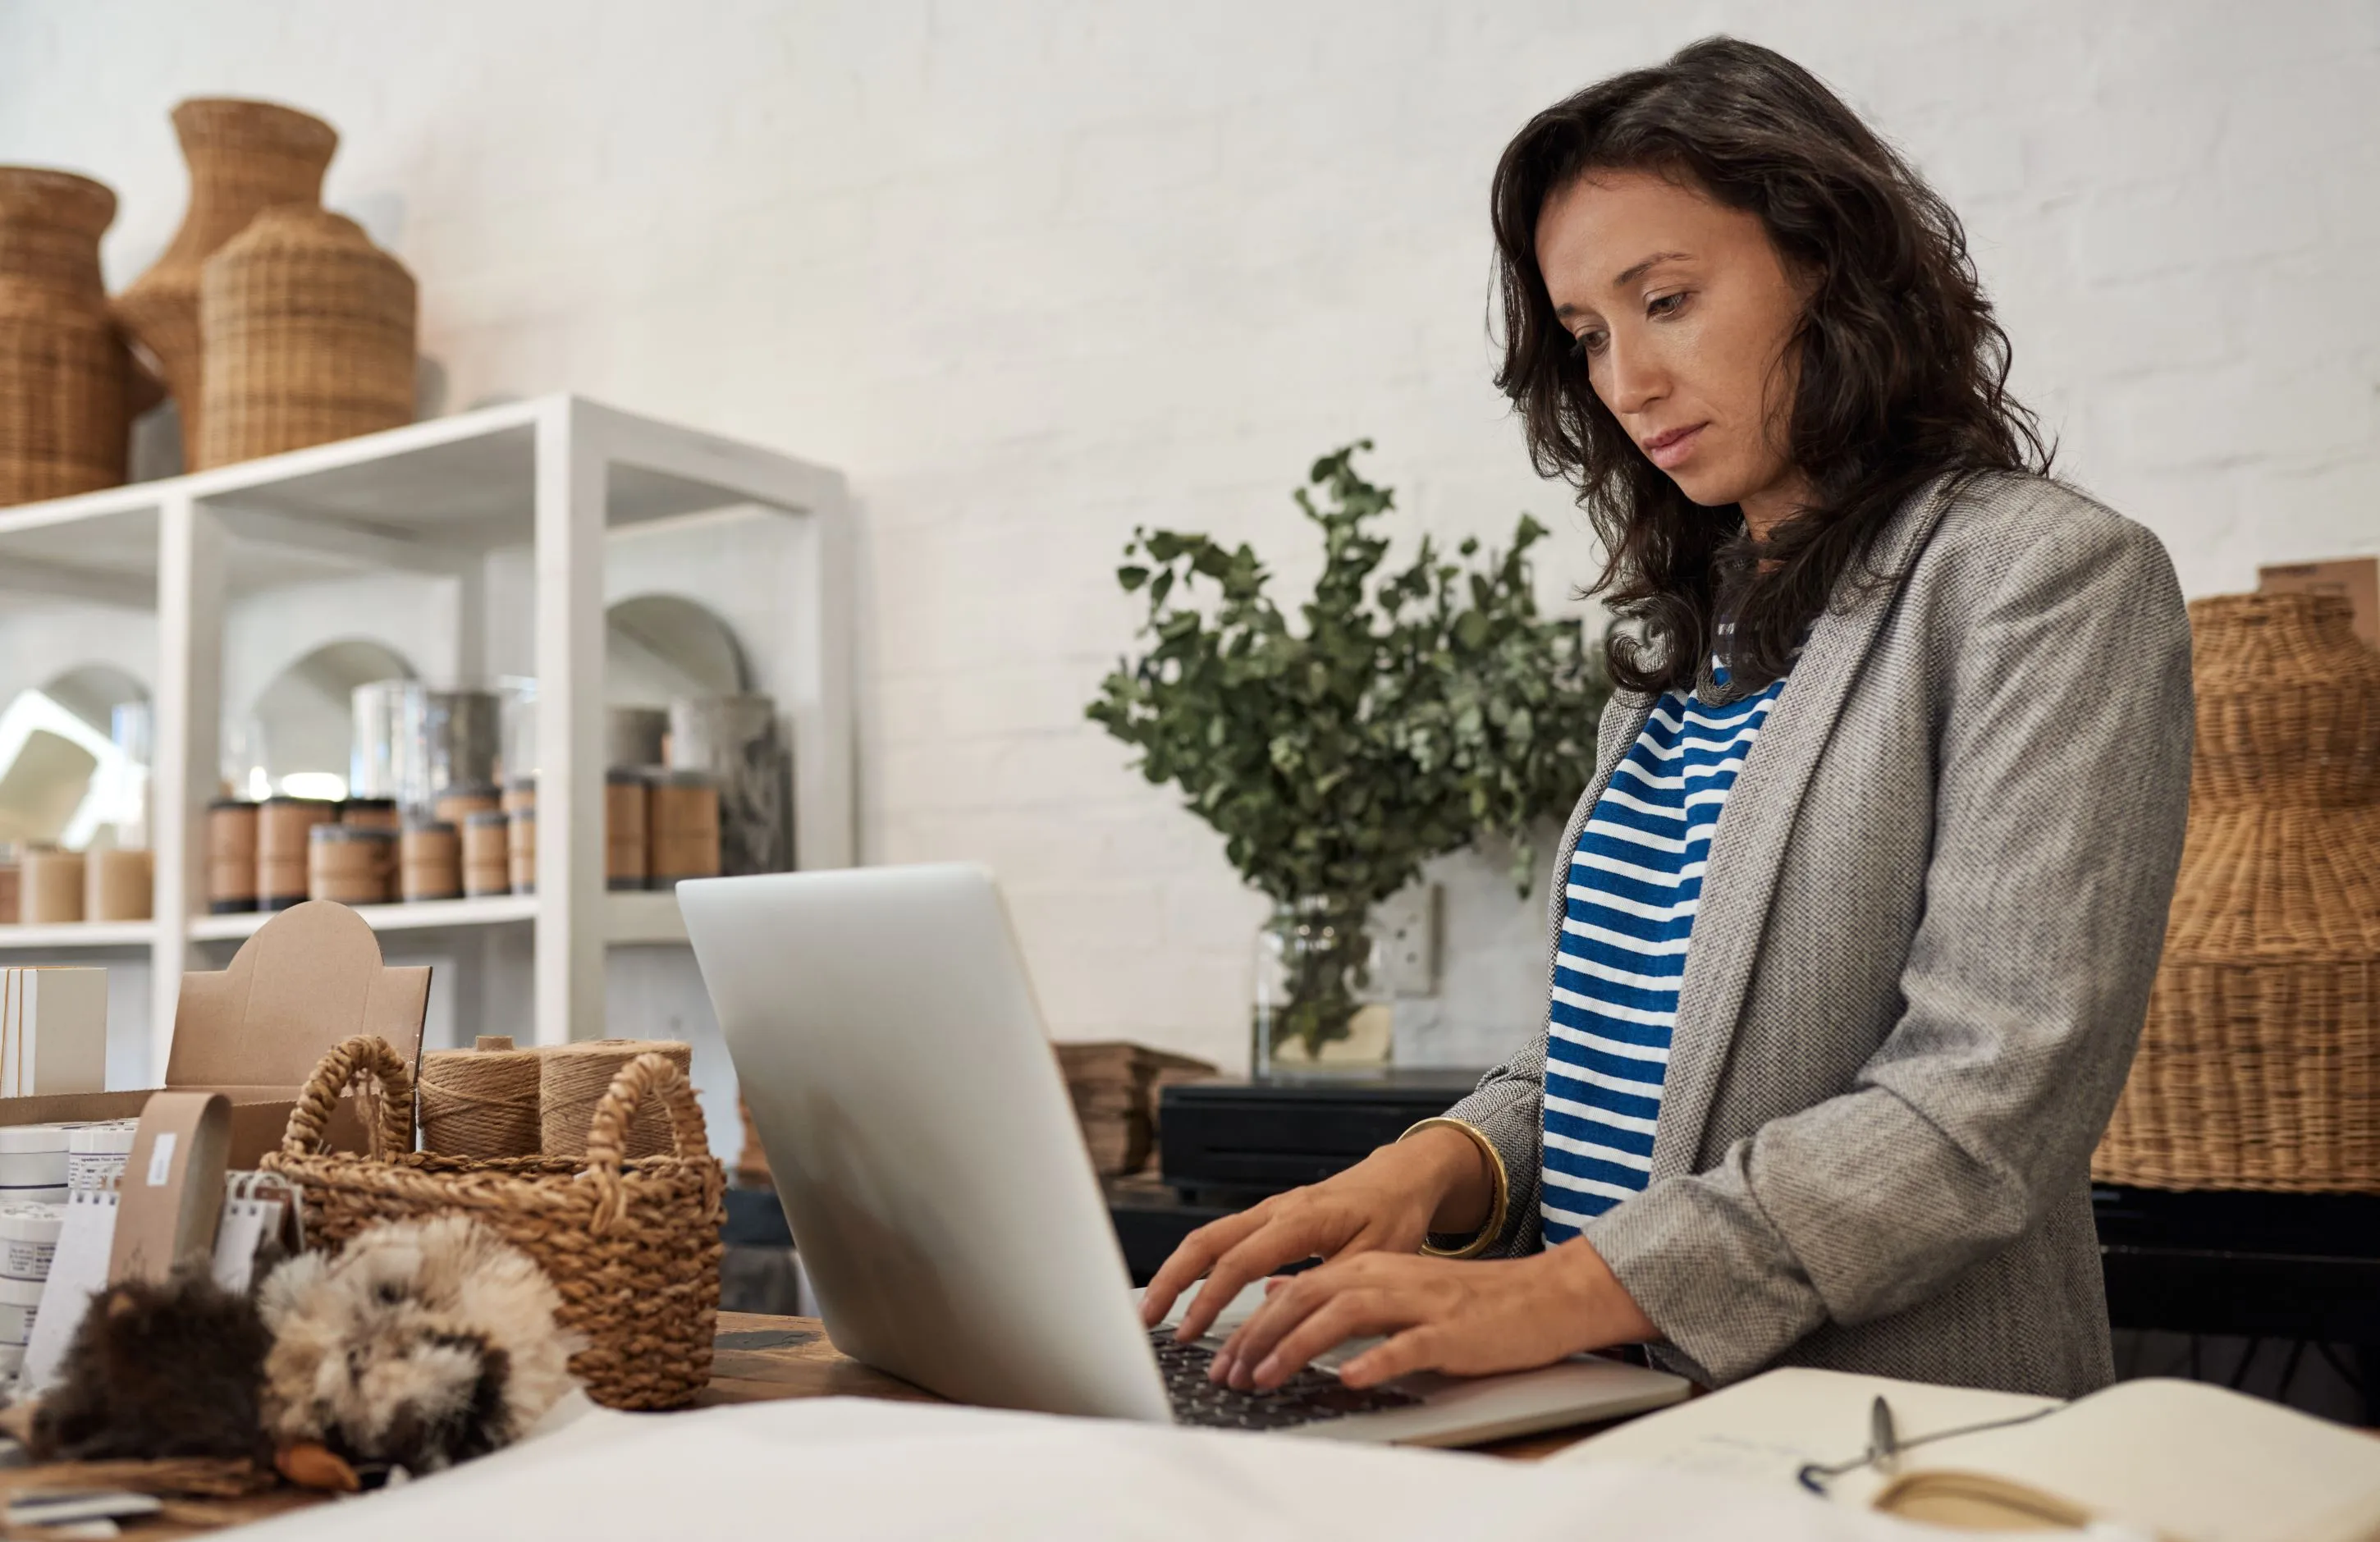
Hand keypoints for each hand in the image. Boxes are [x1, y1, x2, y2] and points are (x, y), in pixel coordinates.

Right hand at [1137, 1125, 1492, 1342]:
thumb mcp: (1375, 1258)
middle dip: (1171, 1281)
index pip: (1240, 1262)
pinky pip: (1222, 1239)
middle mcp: (1275, 1210)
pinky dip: (1198, 1265)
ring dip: (1177, 1273)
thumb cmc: (1393, 1216)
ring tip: (1156, 1312)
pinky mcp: (1268, 1219)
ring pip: (1207, 1238)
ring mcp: (1268, 1212)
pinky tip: (1187, 1293)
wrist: (1399, 1178)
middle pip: (1205, 1241)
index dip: (1210, 1300)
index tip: (1190, 1333)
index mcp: (1300, 1219)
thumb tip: (1284, 1316)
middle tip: (1147, 1320)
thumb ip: (1329, 1286)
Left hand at [1208, 1238, 1657, 1390]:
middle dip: (1260, 1337)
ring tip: (1267, 1377)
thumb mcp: (1394, 1286)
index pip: (1294, 1290)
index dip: (1253, 1324)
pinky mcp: (1450, 1330)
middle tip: (1231, 1374)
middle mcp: (1386, 1277)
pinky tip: (1349, 1380)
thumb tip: (1280, 1291)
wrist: (1541, 1296)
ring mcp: (1418, 1302)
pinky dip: (1375, 1361)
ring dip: (1298, 1347)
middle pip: (1307, 1298)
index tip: (1226, 1359)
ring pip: (1344, 1315)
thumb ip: (1339, 1289)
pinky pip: (1407, 1345)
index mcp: (1369, 1268)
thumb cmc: (1466, 1302)